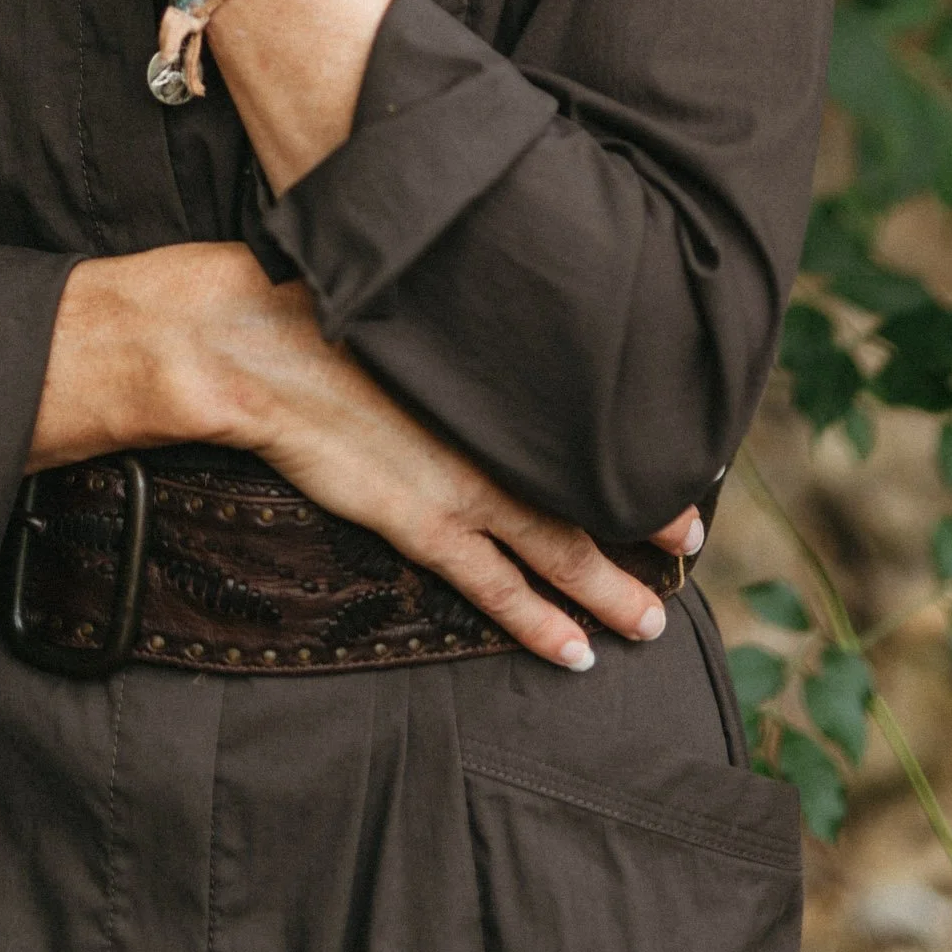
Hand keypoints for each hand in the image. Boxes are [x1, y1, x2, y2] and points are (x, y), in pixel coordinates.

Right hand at [36, 245, 702, 672]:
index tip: (677, 465)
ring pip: (559, 549)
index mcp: (490, 377)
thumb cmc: (323, 308)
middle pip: (587, 487)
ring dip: (610, 589)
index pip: (581, 422)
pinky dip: (540, 622)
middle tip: (691, 547)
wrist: (260, 345)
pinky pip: (497, 587)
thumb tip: (478, 305)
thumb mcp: (407, 301)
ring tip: (652, 621)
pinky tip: (575, 650)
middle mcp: (490, 433)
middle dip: (644, 524)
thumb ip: (452, 322)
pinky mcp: (421, 523)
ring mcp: (461, 484)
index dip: (632, 451)